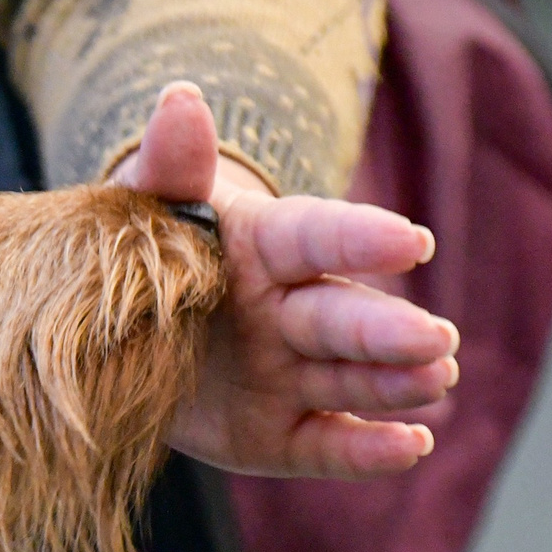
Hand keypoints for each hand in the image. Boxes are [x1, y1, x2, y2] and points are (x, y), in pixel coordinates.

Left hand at [113, 82, 456, 478]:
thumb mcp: (146, 206)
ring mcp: (290, 375)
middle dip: (388, 329)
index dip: (360, 241)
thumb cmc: (145, 251)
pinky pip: (324, 444)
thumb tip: (178, 100)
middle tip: (435, 339)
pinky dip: (365, 450)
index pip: (318, 238)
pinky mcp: (279, 434)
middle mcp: (291, 313)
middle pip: (342, 318)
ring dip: (393, 382)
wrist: (117, 328)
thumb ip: (170, 167)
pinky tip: (409, 447)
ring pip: (350, 379)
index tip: (408, 242)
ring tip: (434, 380)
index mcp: (265, 249)